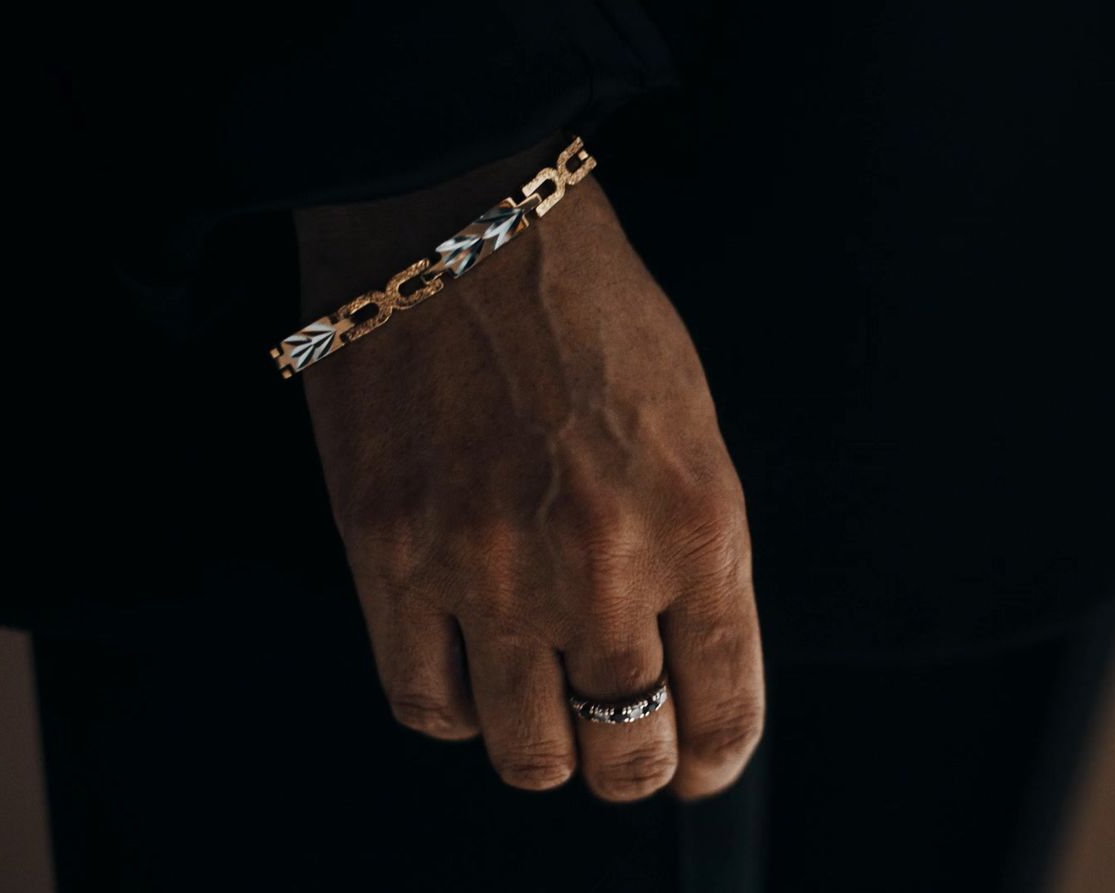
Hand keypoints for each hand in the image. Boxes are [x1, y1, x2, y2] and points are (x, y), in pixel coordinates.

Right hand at [293, 152, 763, 802]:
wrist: (462, 225)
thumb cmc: (588, 313)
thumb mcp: (690, 426)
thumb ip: (693, 551)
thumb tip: (679, 660)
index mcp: (698, 524)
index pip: (724, 703)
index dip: (712, 757)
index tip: (700, 766)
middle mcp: (602, 565)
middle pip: (625, 751)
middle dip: (633, 768)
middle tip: (621, 749)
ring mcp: (488, 569)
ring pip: (525, 754)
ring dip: (544, 754)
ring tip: (543, 715)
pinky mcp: (390, 556)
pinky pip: (426, 703)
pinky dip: (457, 711)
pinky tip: (470, 676)